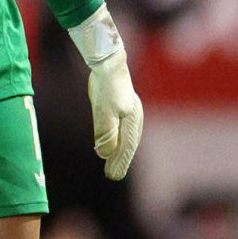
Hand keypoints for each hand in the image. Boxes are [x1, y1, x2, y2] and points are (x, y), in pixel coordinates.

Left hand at [68, 5, 142, 179]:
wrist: (109, 62)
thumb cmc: (107, 87)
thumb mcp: (104, 112)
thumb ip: (105, 133)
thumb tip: (104, 153)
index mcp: (131, 122)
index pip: (125, 148)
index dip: (118, 163)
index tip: (111, 176)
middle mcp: (134, 119)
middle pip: (128, 145)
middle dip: (120, 160)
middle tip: (112, 175)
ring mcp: (130, 112)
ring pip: (127, 137)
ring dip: (121, 151)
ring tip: (114, 164)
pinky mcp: (124, 107)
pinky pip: (124, 129)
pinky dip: (120, 139)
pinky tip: (114, 143)